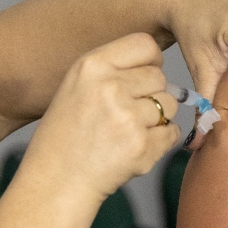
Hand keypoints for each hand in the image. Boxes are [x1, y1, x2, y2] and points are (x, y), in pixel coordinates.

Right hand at [23, 33, 179, 204]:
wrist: (55, 182)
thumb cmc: (65, 136)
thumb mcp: (76, 87)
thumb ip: (112, 70)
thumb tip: (156, 65)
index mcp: (91, 66)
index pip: (145, 44)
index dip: (151, 61)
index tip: (142, 78)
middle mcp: (109, 87)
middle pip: (159, 78)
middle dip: (151, 96)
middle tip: (127, 115)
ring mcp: (127, 117)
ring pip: (169, 106)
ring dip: (156, 120)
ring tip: (127, 133)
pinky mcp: (142, 146)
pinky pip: (172, 133)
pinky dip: (160, 142)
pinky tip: (132, 149)